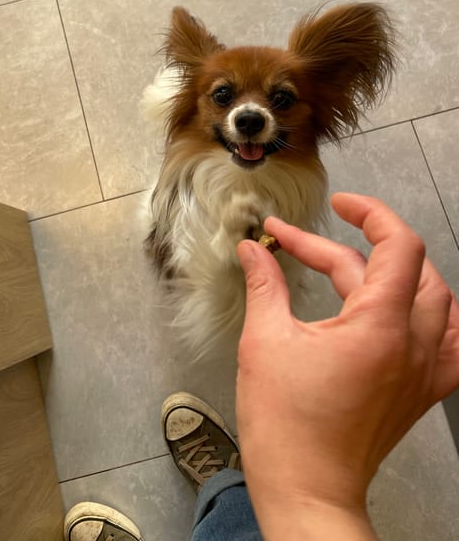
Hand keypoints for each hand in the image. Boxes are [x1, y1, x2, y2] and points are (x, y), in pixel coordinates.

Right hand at [235, 192, 458, 539]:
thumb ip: (266, 283)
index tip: (337, 205)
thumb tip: (255, 249)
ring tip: (363, 262)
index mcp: (380, 326)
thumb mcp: (266, 341)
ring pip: (438, 299)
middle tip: (306, 243)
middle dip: (356, 244)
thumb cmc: (287, 426)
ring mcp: (424, 371)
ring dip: (402, 271)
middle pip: (407, 267)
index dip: (369, 212)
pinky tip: (412, 310)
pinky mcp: (421, 391)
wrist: (308, 489)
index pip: (398, 245)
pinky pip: (451, 342)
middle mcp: (414, 345)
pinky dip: (435, 315)